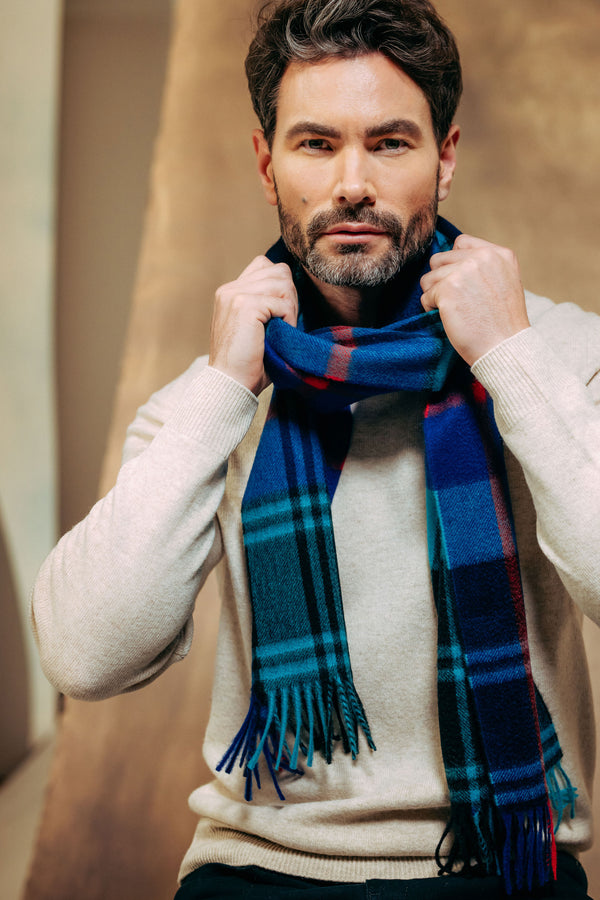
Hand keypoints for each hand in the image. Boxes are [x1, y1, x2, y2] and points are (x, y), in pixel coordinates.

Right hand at [208, 255, 297, 394]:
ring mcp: (235, 295)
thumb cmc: (247, 363)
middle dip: (290, 298)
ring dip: (290, 309)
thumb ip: (266, 303)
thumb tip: (292, 288)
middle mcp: (229, 289)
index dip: (280, 287)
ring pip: (283, 284)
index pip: (265, 266)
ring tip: (280, 330)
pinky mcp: (245, 306)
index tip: (279, 314)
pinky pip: (283, 303)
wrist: (230, 384)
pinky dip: (288, 320)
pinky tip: (277, 336)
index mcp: (229, 292)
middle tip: (284, 325)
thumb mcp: (255, 326)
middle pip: (279, 272)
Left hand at [420, 234, 529, 365]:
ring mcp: (463, 271)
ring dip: (435, 296)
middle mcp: (482, 257)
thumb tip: (450, 260)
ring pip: (428, 277)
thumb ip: (483, 266)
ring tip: (455, 311)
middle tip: (458, 302)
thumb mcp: (505, 282)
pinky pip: (425, 296)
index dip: (454, 264)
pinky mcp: (447, 289)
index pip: (460, 243)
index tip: (463, 285)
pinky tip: (450, 319)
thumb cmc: (502, 323)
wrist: (505, 348)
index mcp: (499, 254)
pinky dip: (431, 310)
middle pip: (439, 259)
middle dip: (441, 281)